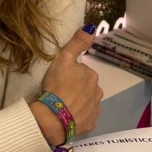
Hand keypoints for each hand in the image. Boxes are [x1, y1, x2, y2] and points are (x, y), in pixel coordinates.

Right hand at [30, 27, 102, 142]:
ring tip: (63, 104)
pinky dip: (79, 115)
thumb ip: (77, 43)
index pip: (81, 71)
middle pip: (86, 86)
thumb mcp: (64, 59)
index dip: (70, 74)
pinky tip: (68, 115)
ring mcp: (95, 110)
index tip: (60, 78)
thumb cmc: (57, 86)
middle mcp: (98, 92)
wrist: (53, 118)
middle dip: (76, 87)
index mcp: (92, 75)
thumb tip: (92, 27)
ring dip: (78, 101)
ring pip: (87, 101)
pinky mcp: (91, 124)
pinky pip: (85, 116)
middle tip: (60, 91)